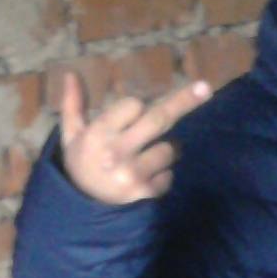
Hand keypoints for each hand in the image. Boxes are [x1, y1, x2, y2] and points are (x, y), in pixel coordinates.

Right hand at [57, 70, 210, 206]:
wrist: (82, 205)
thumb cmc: (80, 162)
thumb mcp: (70, 134)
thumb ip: (73, 104)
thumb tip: (71, 72)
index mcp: (98, 133)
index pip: (134, 105)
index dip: (138, 107)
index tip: (133, 114)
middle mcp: (116, 152)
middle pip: (159, 119)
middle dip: (185, 101)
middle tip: (206, 87)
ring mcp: (133, 173)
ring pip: (169, 148)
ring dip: (167, 148)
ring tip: (147, 155)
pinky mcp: (146, 191)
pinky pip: (169, 174)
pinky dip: (164, 172)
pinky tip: (146, 176)